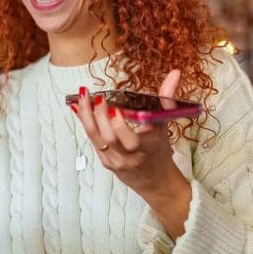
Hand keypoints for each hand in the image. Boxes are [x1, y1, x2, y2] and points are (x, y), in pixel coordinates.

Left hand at [73, 69, 191, 236]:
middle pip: (108, 138)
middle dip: (99, 115)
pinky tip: (78, 106)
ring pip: (95, 138)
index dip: (120, 126)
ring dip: (86, 115)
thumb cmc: (159, 150)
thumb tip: (174, 73)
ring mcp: (114, 160)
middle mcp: (127, 157)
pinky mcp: (104, 161)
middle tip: (97, 96)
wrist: (155, 181)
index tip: (116, 108)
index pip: (130, 141)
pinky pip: (91, 140)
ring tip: (82, 95)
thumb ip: (167, 98)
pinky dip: (84, 122)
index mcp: (145, 149)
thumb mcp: (165, 124)